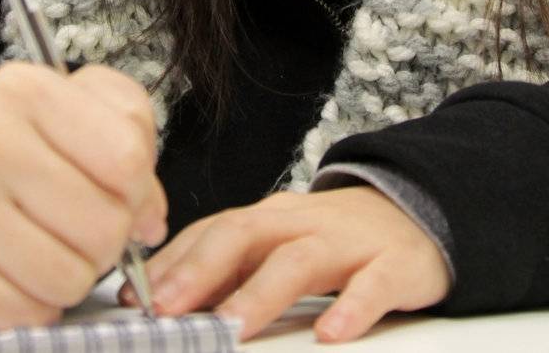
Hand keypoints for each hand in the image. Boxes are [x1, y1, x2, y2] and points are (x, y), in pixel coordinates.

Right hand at [0, 63, 166, 327]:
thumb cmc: (41, 140)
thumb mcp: (97, 110)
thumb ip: (139, 146)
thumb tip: (148, 223)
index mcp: (25, 90)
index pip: (126, 162)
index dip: (136, 188)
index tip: (117, 188)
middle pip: (102, 226)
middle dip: (109, 237)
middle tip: (84, 224)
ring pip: (68, 278)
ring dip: (75, 275)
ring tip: (55, 247)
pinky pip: (25, 313)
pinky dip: (38, 304)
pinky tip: (24, 272)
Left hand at [127, 187, 448, 342]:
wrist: (414, 214)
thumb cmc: (331, 240)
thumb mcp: (275, 248)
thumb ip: (226, 270)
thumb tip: (159, 300)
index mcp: (267, 220)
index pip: (210, 232)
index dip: (170, 264)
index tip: (133, 299)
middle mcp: (300, 224)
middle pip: (244, 235)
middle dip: (200, 272)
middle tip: (168, 310)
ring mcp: (347, 242)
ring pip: (298, 260)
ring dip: (260, 295)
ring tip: (233, 328)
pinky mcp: (392, 265)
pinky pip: (373, 285)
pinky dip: (352, 307)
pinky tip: (331, 333)